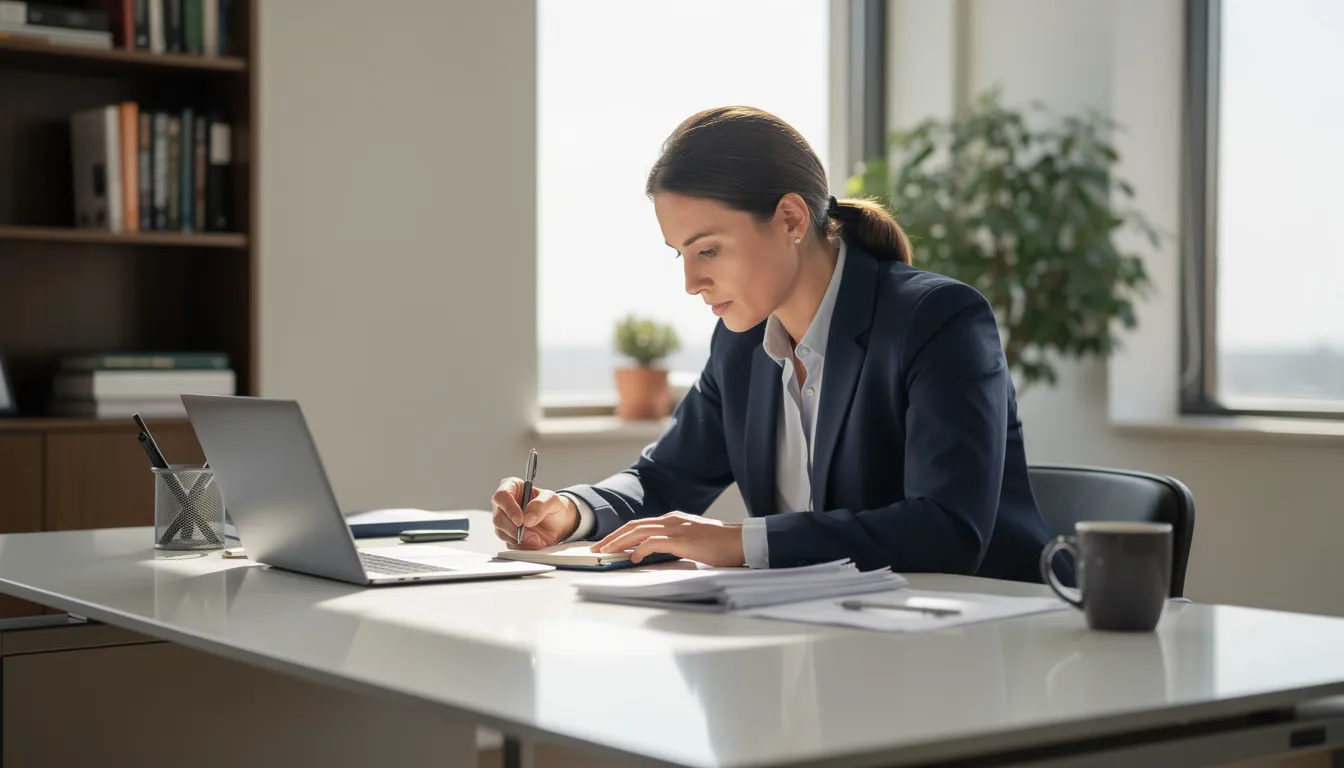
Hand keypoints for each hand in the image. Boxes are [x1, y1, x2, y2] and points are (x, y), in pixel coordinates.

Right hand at [491, 478, 578, 549]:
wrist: (559, 522)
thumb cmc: (552, 506)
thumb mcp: (552, 500)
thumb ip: (541, 505)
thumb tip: (528, 518)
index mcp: (512, 487)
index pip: (501, 496)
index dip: (509, 508)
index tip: (520, 520)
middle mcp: (504, 504)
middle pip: (498, 518)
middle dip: (514, 529)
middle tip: (529, 534)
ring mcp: (505, 521)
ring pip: (501, 533)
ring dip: (519, 539)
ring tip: (536, 539)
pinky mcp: (508, 535)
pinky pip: (509, 543)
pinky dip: (522, 546)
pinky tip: (534, 543)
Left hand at [593, 512, 744, 566]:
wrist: (742, 541)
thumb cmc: (721, 544)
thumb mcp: (693, 540)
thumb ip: (675, 542)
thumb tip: (656, 553)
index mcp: (673, 519)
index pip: (640, 524)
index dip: (621, 534)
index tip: (607, 544)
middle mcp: (671, 520)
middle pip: (634, 525)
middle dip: (612, 537)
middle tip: (596, 548)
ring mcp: (676, 528)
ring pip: (638, 532)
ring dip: (619, 542)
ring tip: (605, 553)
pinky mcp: (682, 540)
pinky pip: (653, 543)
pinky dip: (639, 550)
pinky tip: (632, 558)